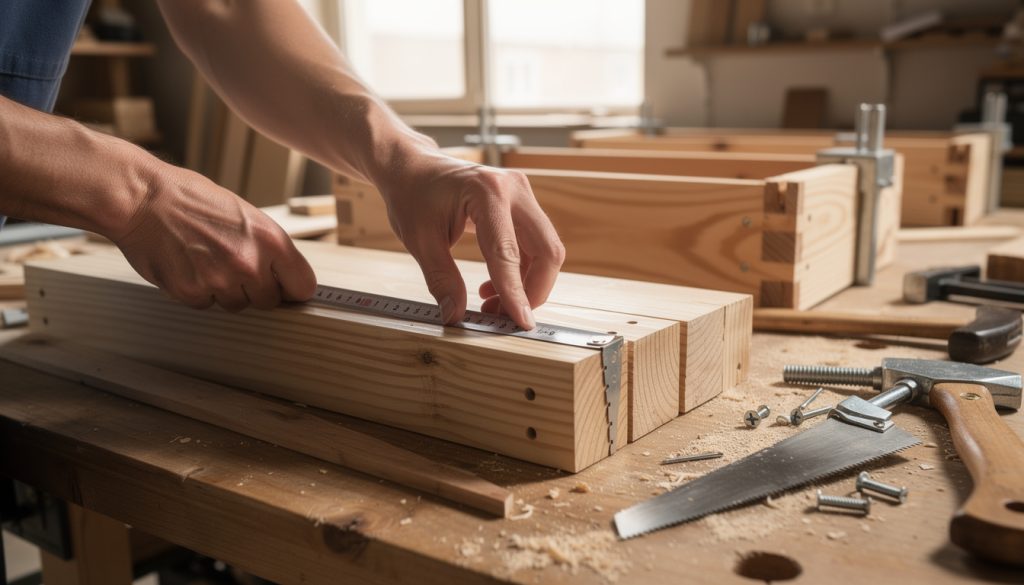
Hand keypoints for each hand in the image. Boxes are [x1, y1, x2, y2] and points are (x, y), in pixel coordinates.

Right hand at [111, 160, 316, 310]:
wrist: (142, 199)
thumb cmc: (192, 200)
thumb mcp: (245, 215)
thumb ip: (268, 247)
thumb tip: (285, 274)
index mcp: (271, 240)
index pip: (303, 286)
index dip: (292, 288)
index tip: (285, 287)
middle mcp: (250, 263)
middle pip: (269, 301)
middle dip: (255, 289)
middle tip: (233, 265)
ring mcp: (220, 281)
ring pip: (237, 305)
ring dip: (225, 290)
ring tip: (206, 259)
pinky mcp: (192, 293)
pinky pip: (206, 304)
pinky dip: (198, 291)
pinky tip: (187, 265)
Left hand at [377, 152, 564, 329]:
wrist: (414, 168)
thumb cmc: (413, 196)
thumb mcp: (420, 240)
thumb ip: (441, 279)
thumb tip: (455, 316)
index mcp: (486, 192)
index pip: (508, 252)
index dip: (516, 292)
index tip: (521, 324)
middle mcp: (514, 189)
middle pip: (547, 250)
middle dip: (533, 290)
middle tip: (503, 317)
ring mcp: (523, 195)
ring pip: (546, 250)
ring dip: (527, 285)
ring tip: (490, 306)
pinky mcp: (523, 205)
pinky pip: (536, 246)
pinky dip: (521, 272)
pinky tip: (494, 287)